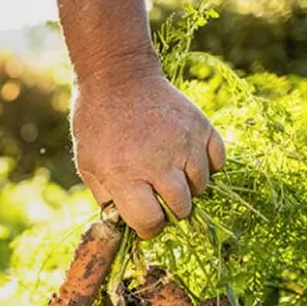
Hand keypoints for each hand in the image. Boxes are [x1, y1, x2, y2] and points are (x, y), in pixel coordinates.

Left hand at [71, 72, 225, 238]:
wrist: (118, 77)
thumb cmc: (97, 124)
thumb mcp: (88, 164)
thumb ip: (107, 198)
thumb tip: (124, 223)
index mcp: (126, 177)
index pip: (151, 222)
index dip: (148, 228)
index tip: (145, 223)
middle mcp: (159, 164)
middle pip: (182, 208)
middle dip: (171, 211)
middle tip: (159, 199)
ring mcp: (185, 145)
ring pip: (202, 186)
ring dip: (189, 188)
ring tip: (171, 175)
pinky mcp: (202, 127)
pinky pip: (218, 162)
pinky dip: (208, 166)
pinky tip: (188, 160)